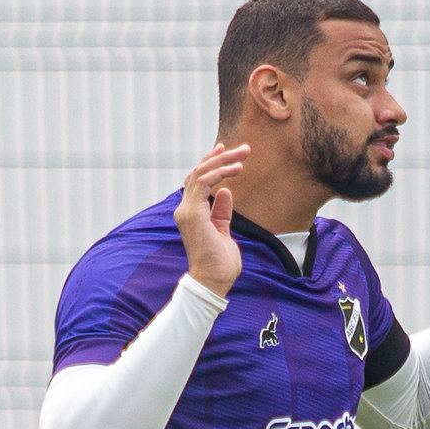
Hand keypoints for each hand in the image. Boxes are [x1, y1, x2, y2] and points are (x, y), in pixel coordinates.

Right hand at [175, 141, 249, 295]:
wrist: (213, 280)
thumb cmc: (220, 261)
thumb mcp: (223, 230)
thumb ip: (221, 211)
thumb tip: (225, 192)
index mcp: (192, 212)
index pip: (198, 180)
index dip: (210, 162)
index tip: (225, 149)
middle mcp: (185, 209)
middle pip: (199, 173)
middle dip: (221, 157)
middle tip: (244, 148)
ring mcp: (186, 211)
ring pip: (201, 174)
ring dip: (223, 161)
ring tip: (243, 156)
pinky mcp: (192, 214)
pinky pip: (204, 184)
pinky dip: (219, 173)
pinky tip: (235, 169)